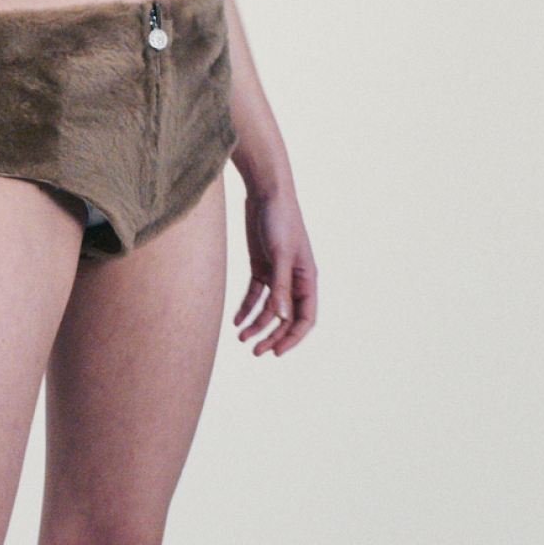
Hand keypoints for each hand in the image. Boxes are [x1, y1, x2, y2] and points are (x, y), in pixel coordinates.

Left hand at [234, 185, 316, 355]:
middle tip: (255, 352)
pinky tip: (236, 320)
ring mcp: (277, 273)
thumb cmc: (279, 220)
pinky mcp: (261, 266)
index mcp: (307, 278)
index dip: (292, 337)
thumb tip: (281, 318)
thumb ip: (280, 287)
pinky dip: (246, 308)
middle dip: (272, 335)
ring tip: (241, 338)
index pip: (305, 318)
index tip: (276, 352)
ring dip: (257, 324)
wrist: (265, 192)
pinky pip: (256, 294)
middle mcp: (295, 279)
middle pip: (286, 317)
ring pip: (269, 308)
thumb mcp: (279, 255)